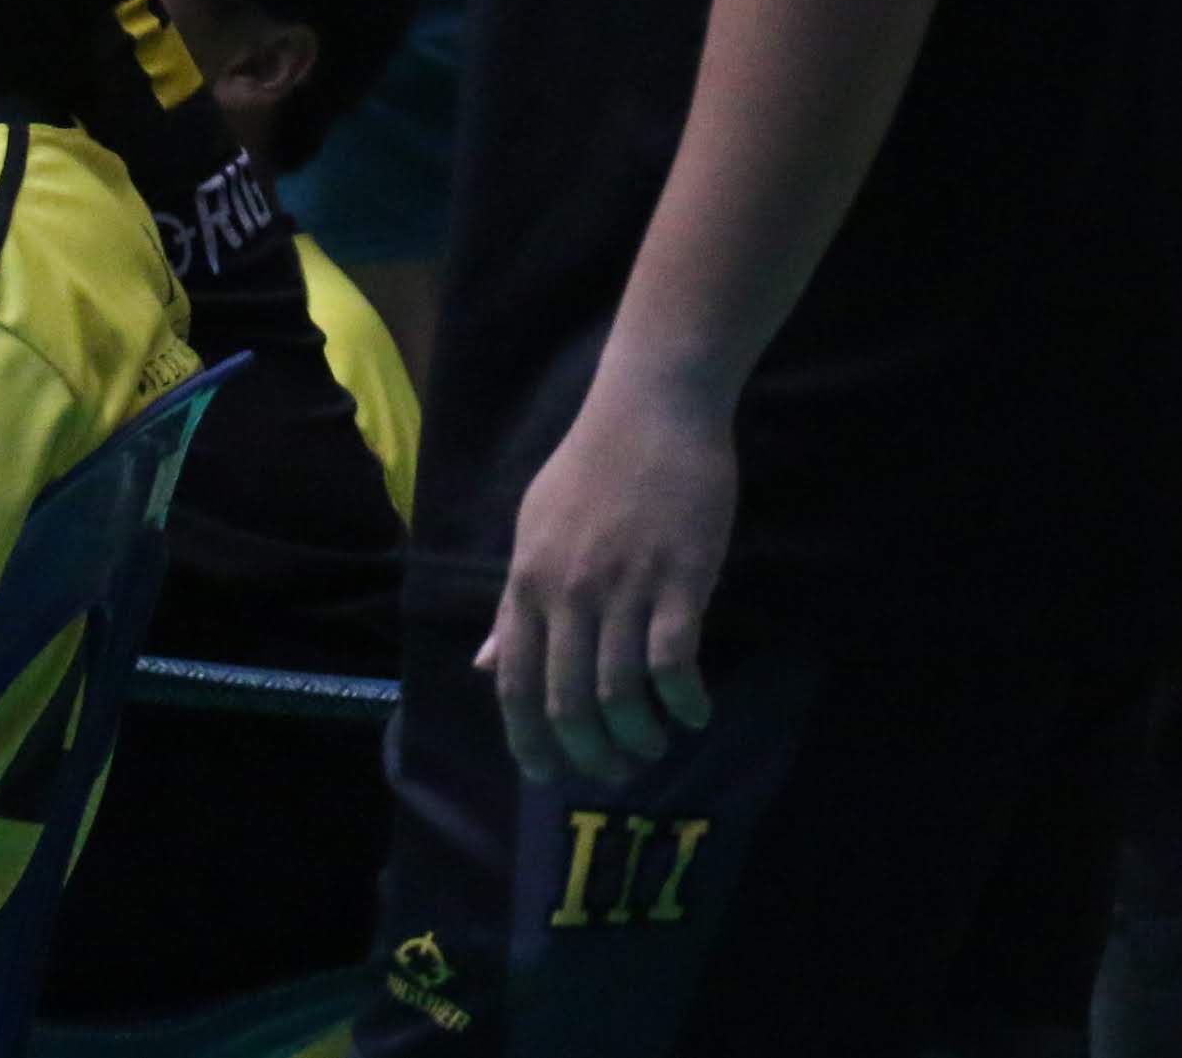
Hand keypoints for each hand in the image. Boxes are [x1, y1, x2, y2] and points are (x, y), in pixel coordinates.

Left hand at [479, 361, 731, 784]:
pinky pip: (675, 663)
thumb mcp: (533, 529)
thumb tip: (486, 665)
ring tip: (653, 745)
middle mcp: (569, 593)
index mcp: (528, 582)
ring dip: (638, 735)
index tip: (545, 774)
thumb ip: (516, 605)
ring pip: (621, 692)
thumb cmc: (592, 465)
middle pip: (569, 702)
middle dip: (589, 753)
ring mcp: (624, 588)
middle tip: (614, 771)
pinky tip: (695, 712)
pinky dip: (684, 702)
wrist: (651, 407)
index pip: (517, 683)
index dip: (528, 740)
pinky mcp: (678, 579)